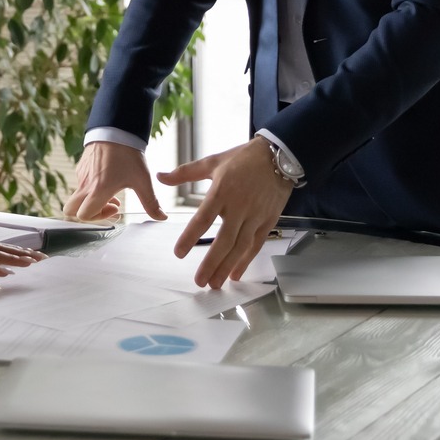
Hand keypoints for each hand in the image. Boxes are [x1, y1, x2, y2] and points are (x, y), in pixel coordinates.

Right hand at [63, 140, 161, 220]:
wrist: (116, 128)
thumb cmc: (127, 153)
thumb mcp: (142, 180)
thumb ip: (151, 202)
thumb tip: (161, 217)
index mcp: (98, 190)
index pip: (83, 215)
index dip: (98, 218)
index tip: (115, 209)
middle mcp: (85, 184)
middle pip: (71, 210)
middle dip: (89, 214)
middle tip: (107, 207)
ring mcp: (81, 175)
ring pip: (78, 197)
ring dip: (93, 200)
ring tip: (113, 192)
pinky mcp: (81, 166)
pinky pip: (81, 183)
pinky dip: (91, 188)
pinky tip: (108, 179)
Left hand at [161, 138, 292, 289]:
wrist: (279, 155)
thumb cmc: (243, 158)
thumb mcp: (212, 161)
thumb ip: (185, 173)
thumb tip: (160, 177)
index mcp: (222, 190)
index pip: (203, 218)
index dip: (191, 236)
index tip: (179, 253)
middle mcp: (239, 206)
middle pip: (224, 240)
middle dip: (211, 263)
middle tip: (199, 281)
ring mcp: (255, 215)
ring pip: (240, 246)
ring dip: (227, 267)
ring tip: (214, 283)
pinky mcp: (268, 221)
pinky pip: (255, 244)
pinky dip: (246, 261)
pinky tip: (235, 274)